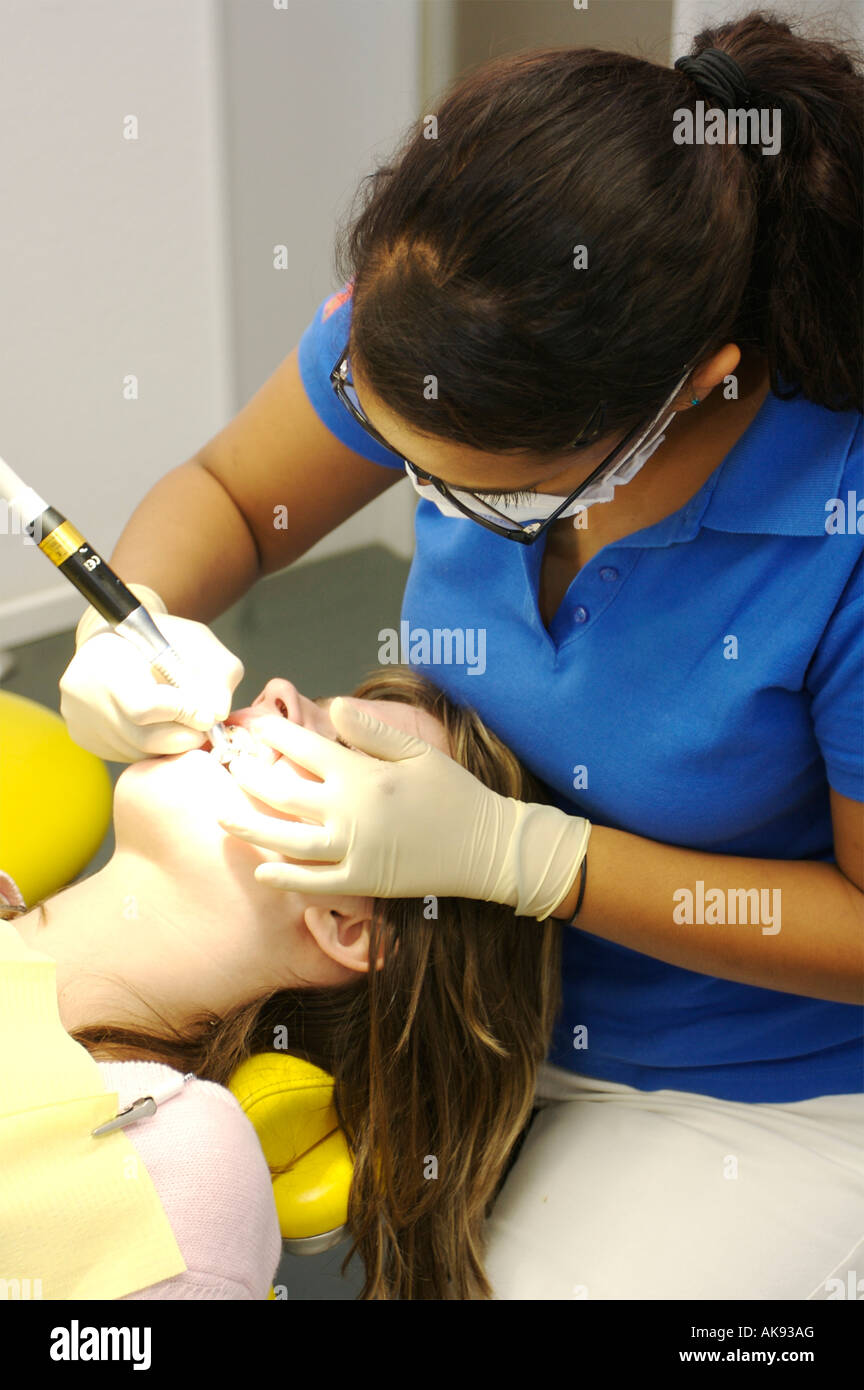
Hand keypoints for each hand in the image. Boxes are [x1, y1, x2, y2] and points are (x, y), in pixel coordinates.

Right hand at [59, 583, 243, 761]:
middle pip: (143, 737)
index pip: (144, 707)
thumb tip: (218, 713)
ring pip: (138, 752)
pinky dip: (152, 747)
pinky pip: (127, 756)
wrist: (119, 640)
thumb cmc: (164, 638)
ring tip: (181, 719)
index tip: (206, 714)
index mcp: (106, 661)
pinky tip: (158, 723)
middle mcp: (83, 694)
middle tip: (203, 726)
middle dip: (183, 735)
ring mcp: (79, 720)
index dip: (182, 714)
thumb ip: (219, 672)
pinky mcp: (84, 737)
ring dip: (170, 743)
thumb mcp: (199, 640)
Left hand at [217, 698, 590, 918]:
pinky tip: (262, 870)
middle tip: (232, 768)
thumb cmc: (452, 793)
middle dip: (252, 778)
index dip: (274, 735)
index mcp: (363, 775)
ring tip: (223, 818)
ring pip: (288, 840)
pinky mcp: (363, 882)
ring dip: (251, 828)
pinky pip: (315, 883)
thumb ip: (371, 730)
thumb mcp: (418, 751)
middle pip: (284, 793)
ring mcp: (354, 851)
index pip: (305, 749)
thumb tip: (333, 708)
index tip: (255, 727)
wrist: (486, 847)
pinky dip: (286, 878)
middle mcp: (351, 812)